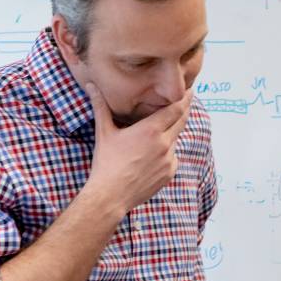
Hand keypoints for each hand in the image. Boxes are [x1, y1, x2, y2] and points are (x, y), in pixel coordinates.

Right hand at [84, 82, 192, 212]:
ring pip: (175, 139)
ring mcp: (169, 159)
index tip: (190, 90)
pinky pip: (172, 157)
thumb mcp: (104, 132)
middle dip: (184, 110)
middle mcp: (165, 143)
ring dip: (171, 133)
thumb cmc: (106, 163)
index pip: (176, 109)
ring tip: (160, 131)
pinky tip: (152, 155)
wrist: (111, 195)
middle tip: (186, 100)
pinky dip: (166, 152)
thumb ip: (101, 107)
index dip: (185, 98)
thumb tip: (91, 86)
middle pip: (182, 121)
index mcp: (151, 130)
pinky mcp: (170, 173)